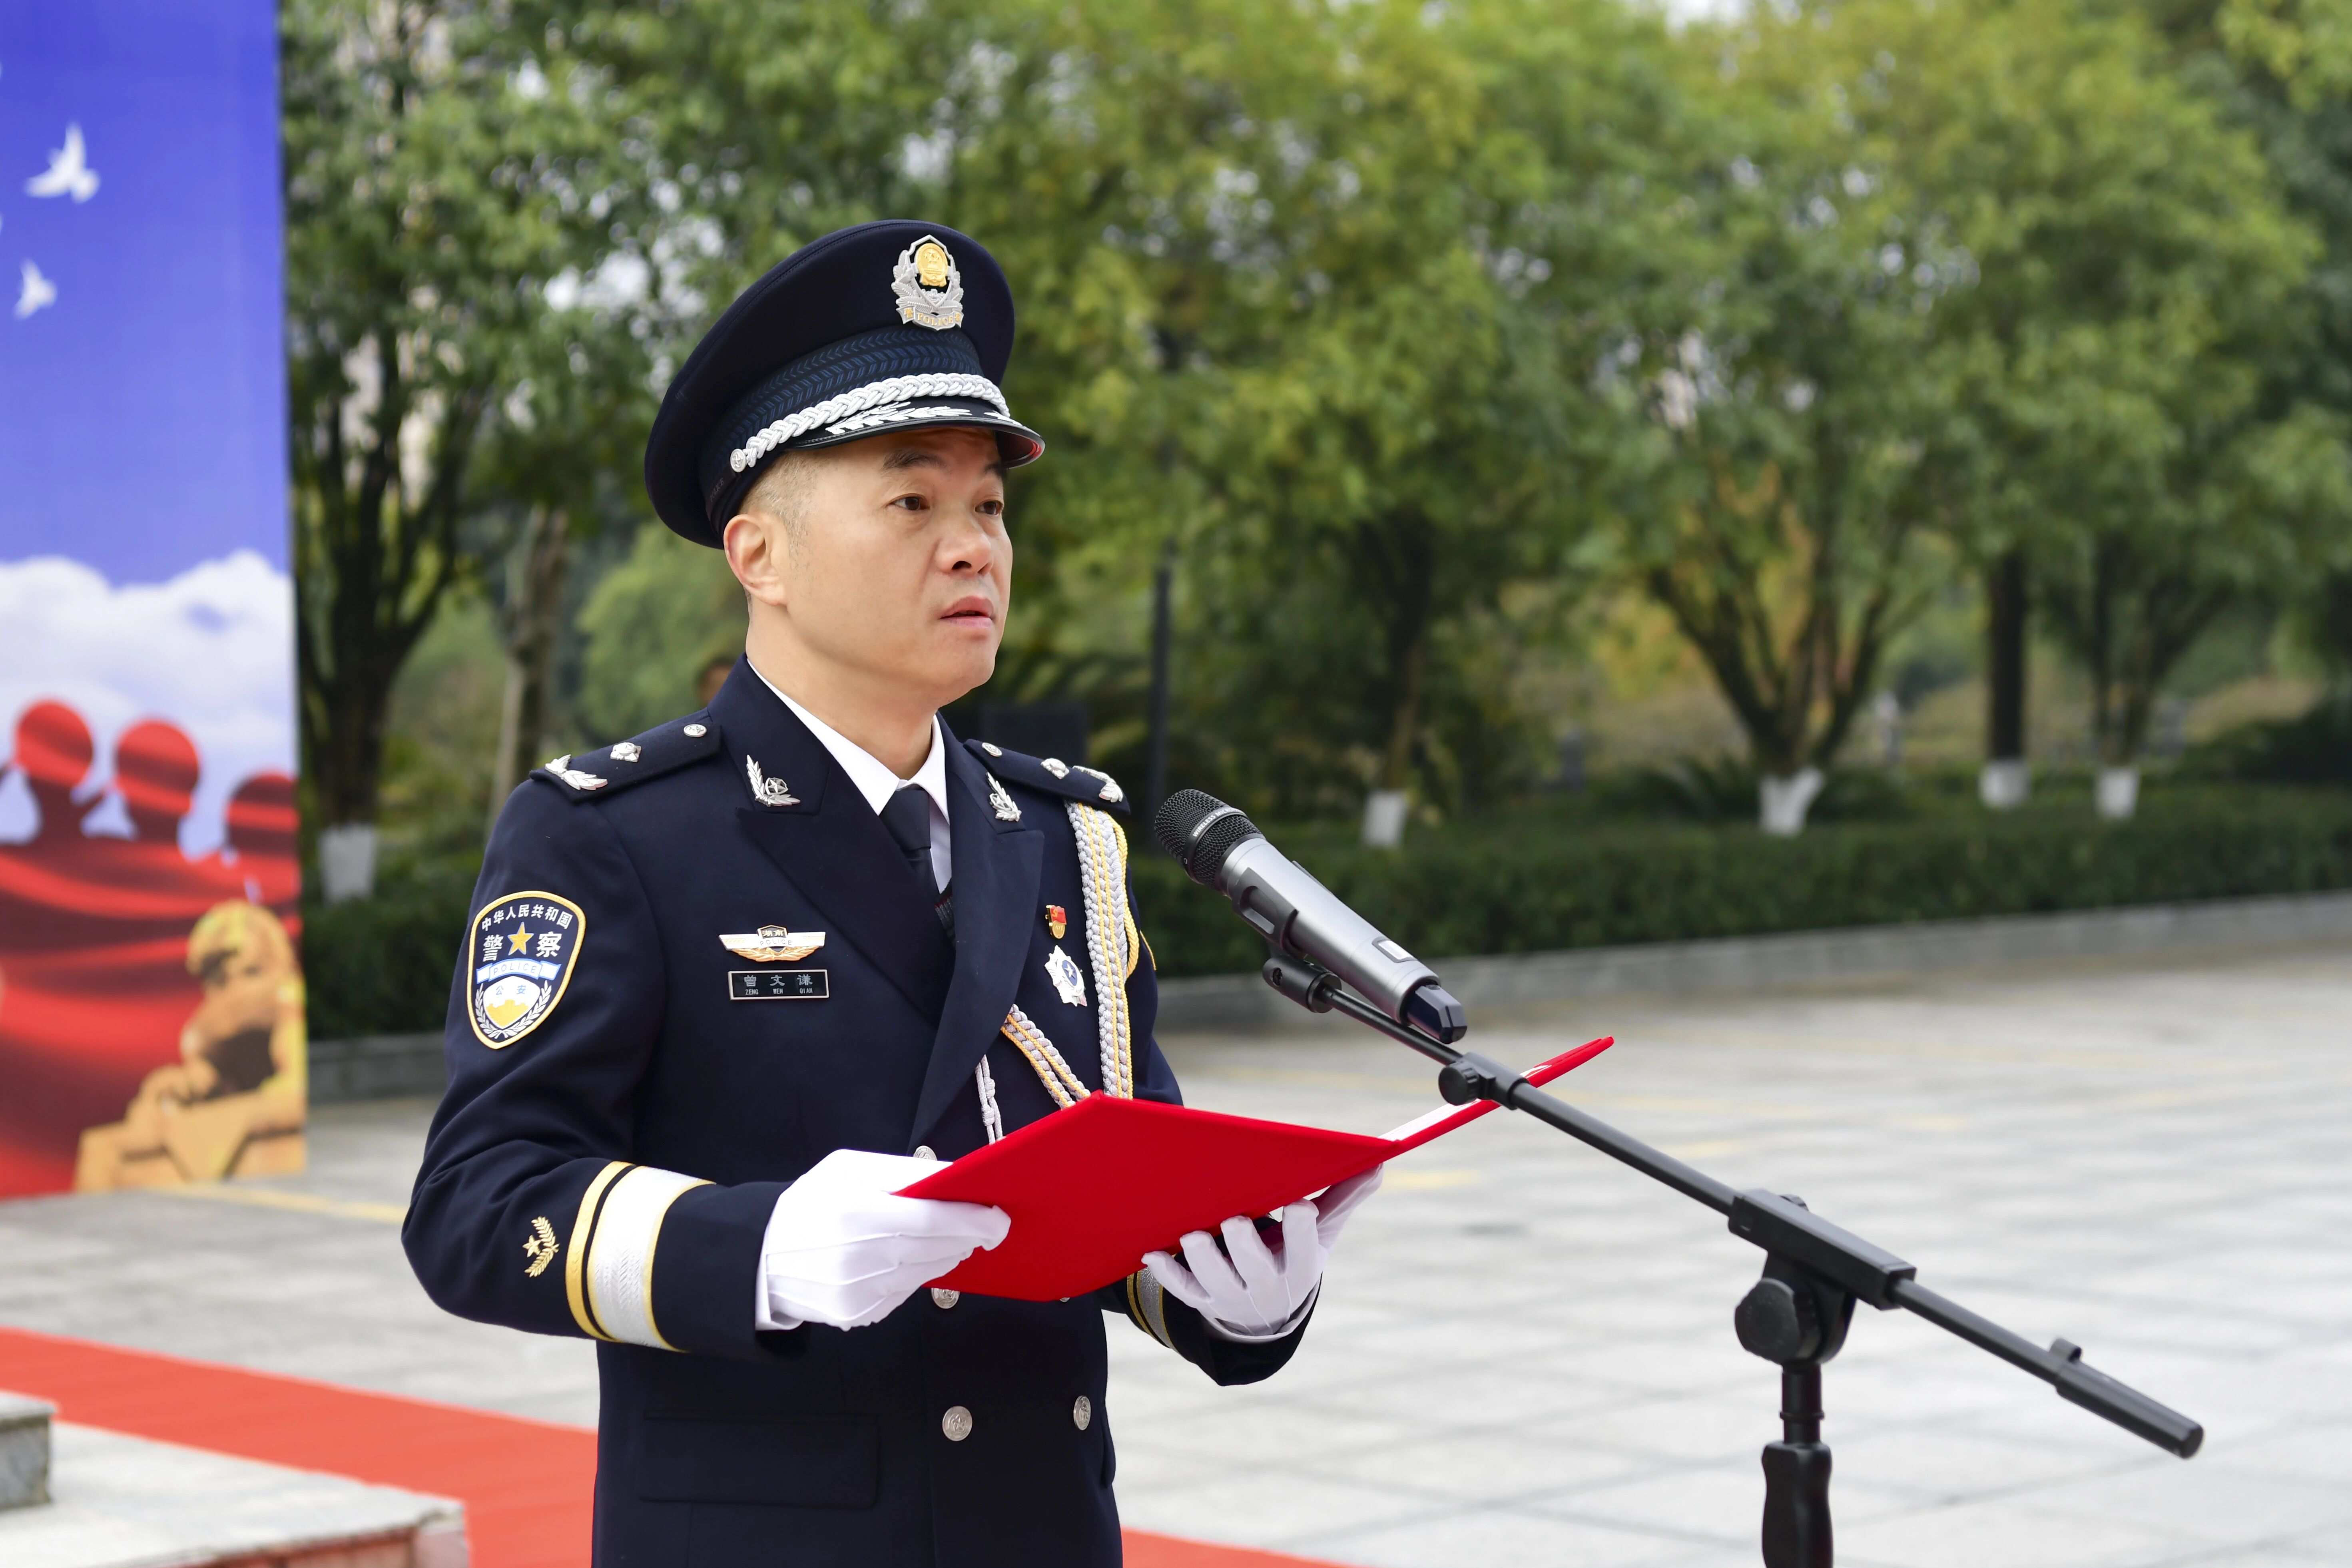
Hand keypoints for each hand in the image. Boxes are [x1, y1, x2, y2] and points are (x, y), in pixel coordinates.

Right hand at [758, 1148, 1009, 1329]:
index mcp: (855, 1212)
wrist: (760, 1258)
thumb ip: (901, 1171)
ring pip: (927, 1273)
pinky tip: (907, 1259)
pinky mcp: (858, 1316)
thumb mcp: (847, 1169)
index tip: (999, 1217)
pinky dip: (916, 1274)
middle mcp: (858, 1257)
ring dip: (947, 1255)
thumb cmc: (810, 1204)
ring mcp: (857, 1293)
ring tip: (949, 1238)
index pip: (932, 1219)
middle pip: (936, 1248)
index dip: (973, 1219)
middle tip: (983, 1225)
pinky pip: (906, 1293)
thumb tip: (955, 1177)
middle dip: (967, 1237)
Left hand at [1144, 1165, 1382, 1340]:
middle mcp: (1267, 1287)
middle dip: (1245, 1246)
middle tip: (1234, 1221)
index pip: (1304, 1248)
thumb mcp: (1324, 1232)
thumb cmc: (1296, 1254)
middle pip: (1256, 1268)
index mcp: (1300, 1266)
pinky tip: (1153, 1253)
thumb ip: (1344, 1196)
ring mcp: (1232, 1296)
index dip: (1301, 1230)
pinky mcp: (1204, 1300)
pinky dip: (1168, 1274)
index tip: (1299, 1206)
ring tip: (1192, 1236)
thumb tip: (1378, 1161)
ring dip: (1203, 1260)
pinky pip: (1184, 1291)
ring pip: (1215, 1281)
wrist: (1269, 1310)